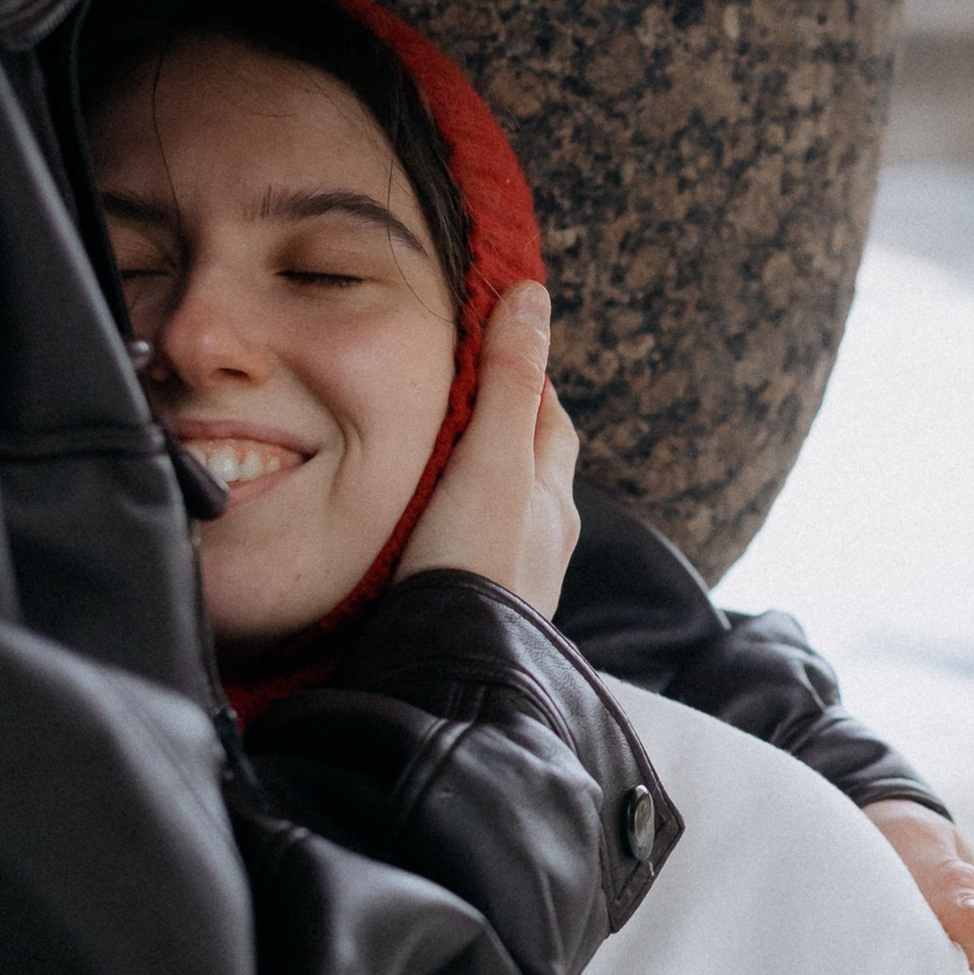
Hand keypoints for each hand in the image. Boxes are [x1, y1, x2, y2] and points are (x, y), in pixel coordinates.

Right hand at [396, 280, 579, 616]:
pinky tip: (421, 534)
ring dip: (476, 481)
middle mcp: (543, 539)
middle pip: (531, 463)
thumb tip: (533, 298)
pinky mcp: (474, 611)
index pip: (549, 413)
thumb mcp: (494, 459)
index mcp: (552, 496)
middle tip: (461, 393)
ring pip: (502, 511)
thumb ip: (509, 382)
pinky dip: (453, 528)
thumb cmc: (475, 564)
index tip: (491, 341)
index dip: (525, 373)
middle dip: (504, 424)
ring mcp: (513, 580)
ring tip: (432, 458)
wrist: (451, 676)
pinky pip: (470, 551)